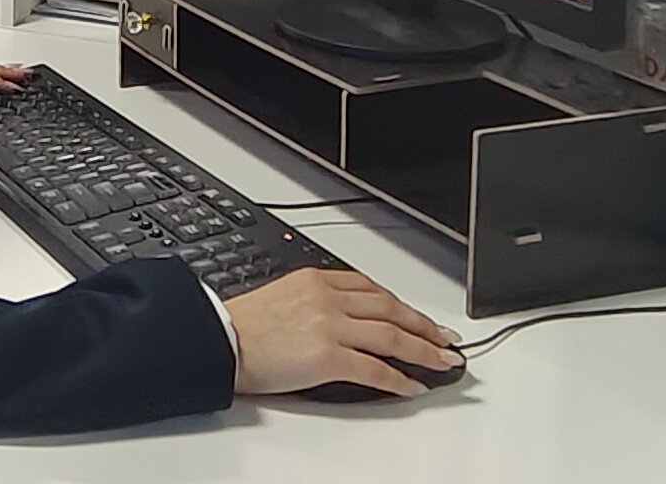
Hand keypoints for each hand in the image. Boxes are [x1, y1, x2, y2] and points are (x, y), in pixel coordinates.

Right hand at [225, 268, 462, 397]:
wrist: (219, 341)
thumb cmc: (241, 326)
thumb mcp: (282, 296)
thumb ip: (315, 302)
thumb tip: (341, 323)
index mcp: (316, 278)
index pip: (371, 288)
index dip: (401, 304)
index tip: (416, 316)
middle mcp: (328, 298)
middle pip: (390, 309)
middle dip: (423, 326)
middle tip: (446, 339)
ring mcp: (330, 326)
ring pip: (391, 336)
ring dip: (423, 350)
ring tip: (442, 362)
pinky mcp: (327, 357)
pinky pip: (374, 369)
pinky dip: (398, 379)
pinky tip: (412, 387)